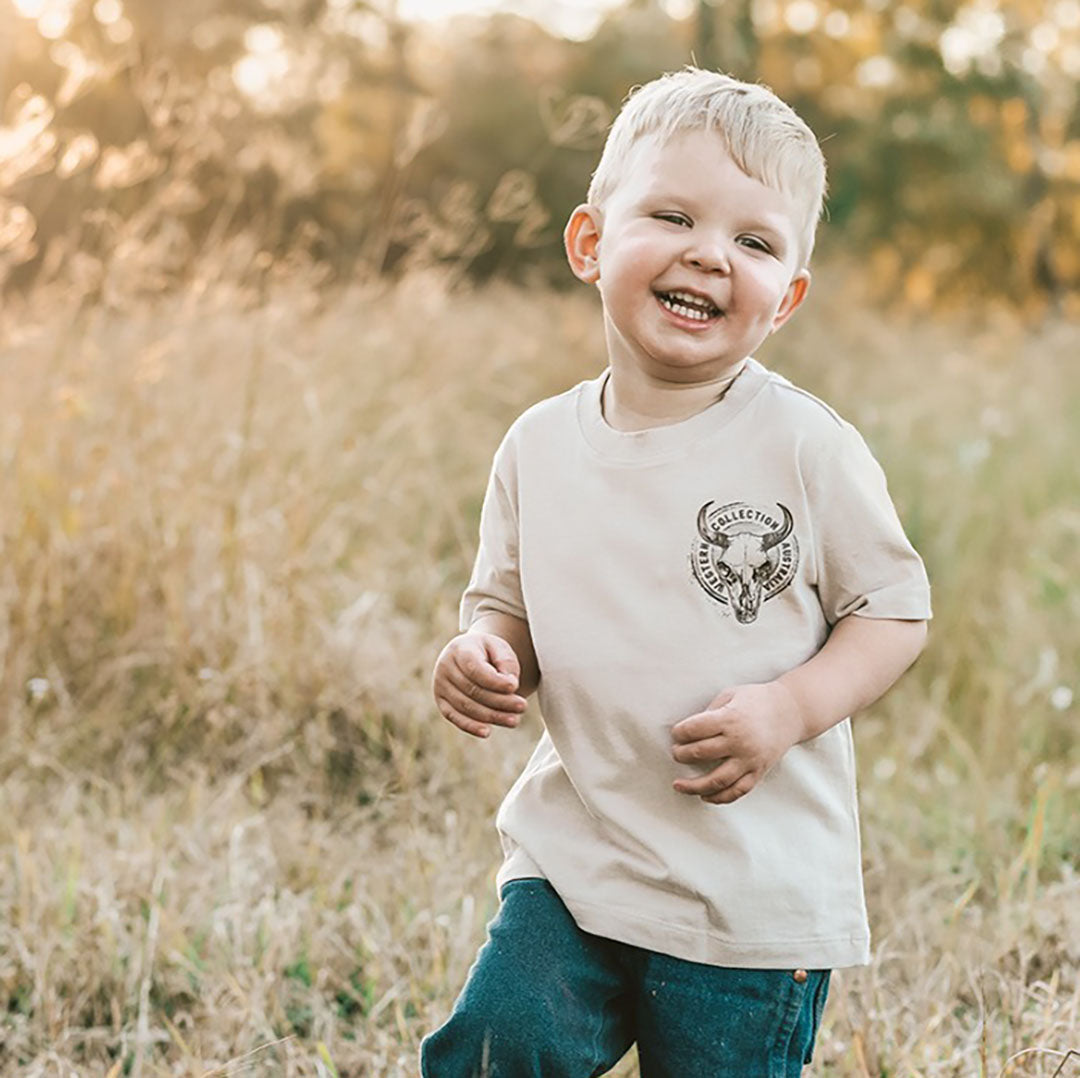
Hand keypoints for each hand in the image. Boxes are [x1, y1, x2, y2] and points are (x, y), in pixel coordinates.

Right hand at [432, 632, 527, 738]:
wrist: (470, 655)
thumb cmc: (488, 653)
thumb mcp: (500, 649)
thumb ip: (506, 663)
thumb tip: (510, 687)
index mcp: (460, 649)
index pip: (475, 669)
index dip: (495, 681)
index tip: (515, 686)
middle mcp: (445, 666)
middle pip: (473, 690)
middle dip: (500, 701)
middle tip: (522, 706)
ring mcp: (440, 685)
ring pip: (466, 706)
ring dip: (491, 716)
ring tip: (514, 720)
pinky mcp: (441, 702)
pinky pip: (455, 717)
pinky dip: (471, 726)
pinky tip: (487, 732)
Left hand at [670, 682, 804, 803]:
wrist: (791, 711)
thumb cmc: (756, 700)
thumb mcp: (730, 696)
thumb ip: (710, 712)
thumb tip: (689, 732)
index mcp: (729, 719)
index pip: (694, 729)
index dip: (679, 732)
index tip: (676, 734)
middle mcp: (739, 741)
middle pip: (700, 753)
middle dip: (681, 755)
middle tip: (676, 753)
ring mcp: (750, 759)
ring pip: (717, 780)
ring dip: (694, 785)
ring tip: (678, 785)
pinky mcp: (758, 772)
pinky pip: (737, 790)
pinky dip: (720, 797)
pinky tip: (705, 796)